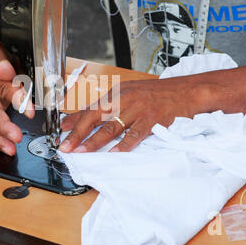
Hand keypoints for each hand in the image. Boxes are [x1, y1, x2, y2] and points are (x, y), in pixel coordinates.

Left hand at [59, 79, 199, 152]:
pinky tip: (113, 153)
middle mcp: (124, 99)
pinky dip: (123, 145)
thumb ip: (112, 106)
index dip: (73, 121)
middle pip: (94, 117)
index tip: (59, 132)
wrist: (186, 91)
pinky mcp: (152, 119)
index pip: (90, 108)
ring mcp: (138, 109)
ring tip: (81, 152)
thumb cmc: (157, 94)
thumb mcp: (131, 94)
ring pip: (110, 127)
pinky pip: (134, 134)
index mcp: (117, 93)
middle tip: (64, 146)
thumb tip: (91, 119)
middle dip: (77, 133)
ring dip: (93, 141)